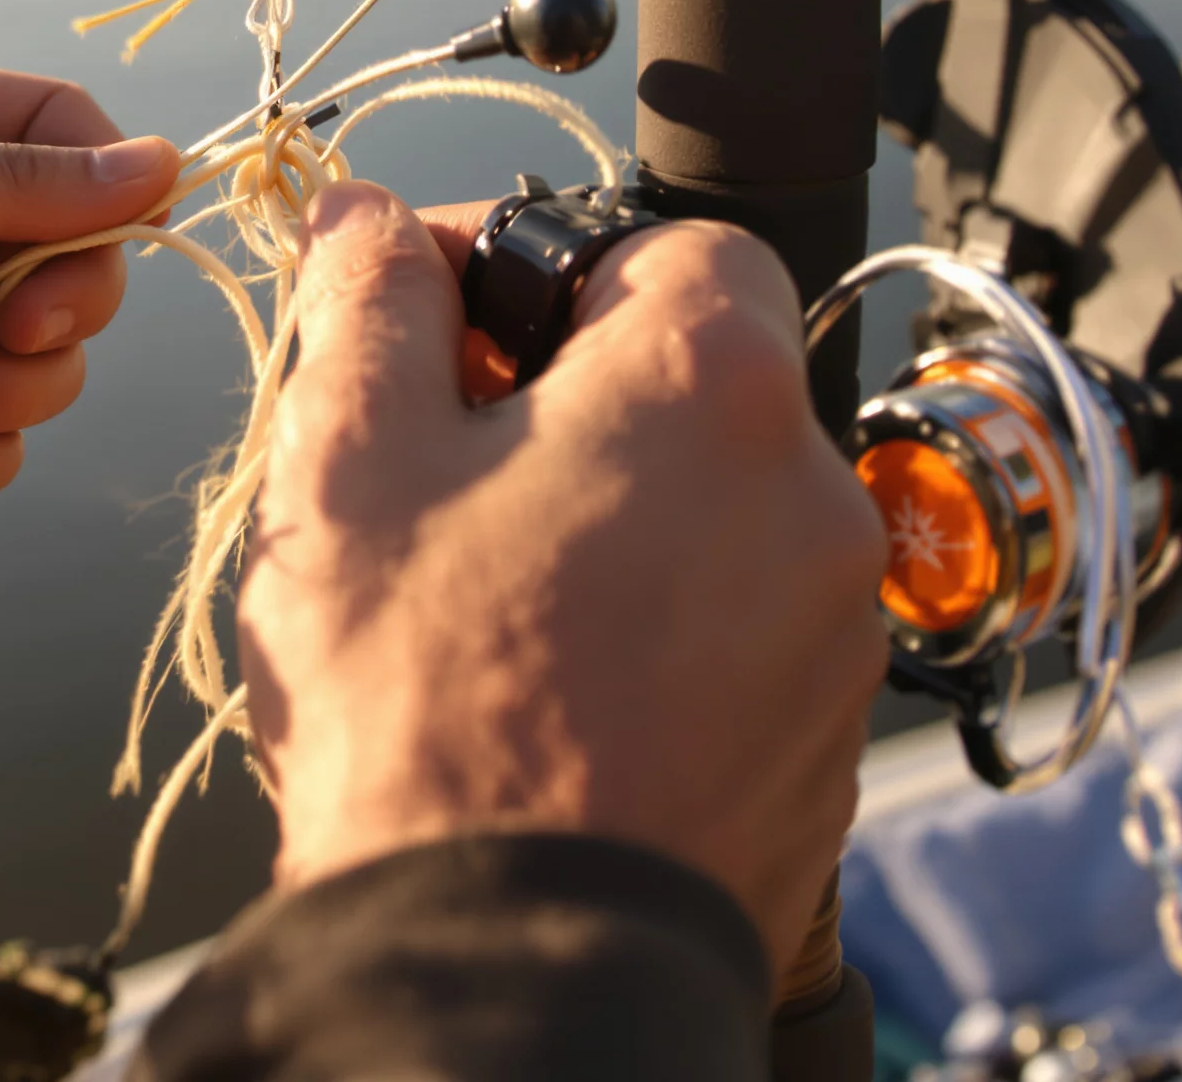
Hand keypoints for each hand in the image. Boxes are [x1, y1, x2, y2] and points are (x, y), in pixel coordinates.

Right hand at [236, 184, 887, 975]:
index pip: (665, 240)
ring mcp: (832, 626)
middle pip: (686, 374)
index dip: (540, 258)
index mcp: (710, 386)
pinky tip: (544, 669)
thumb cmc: (423, 703)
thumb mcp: (349, 460)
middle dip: (560, 385)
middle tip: (441, 445)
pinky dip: (652, 609)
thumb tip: (361, 216)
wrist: (510, 965)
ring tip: (475, 574)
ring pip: (708, 502)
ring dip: (604, 500)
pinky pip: (736, 618)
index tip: (439, 309)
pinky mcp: (823, 738)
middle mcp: (808, 492)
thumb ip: (366, 304)